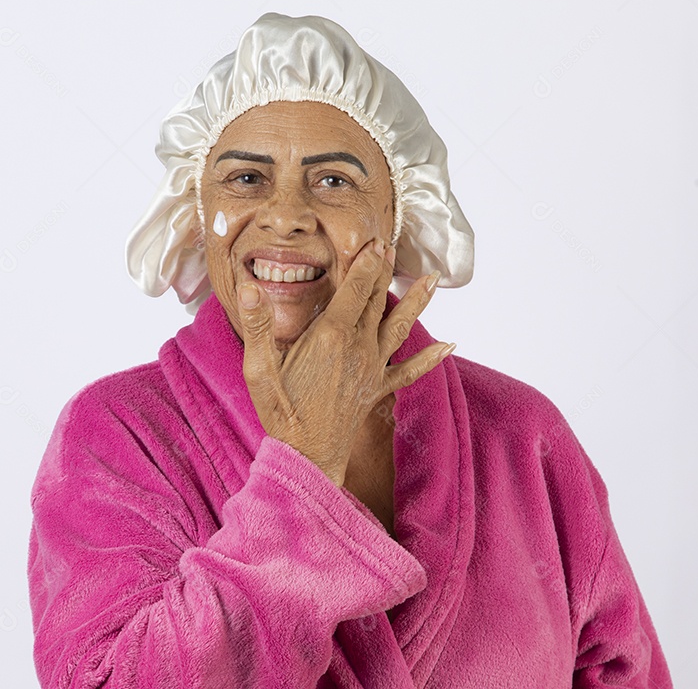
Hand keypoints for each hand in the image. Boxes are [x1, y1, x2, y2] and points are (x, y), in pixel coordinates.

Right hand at [235, 239, 454, 485]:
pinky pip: (410, 372)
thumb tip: (247, 287)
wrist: (306, 457)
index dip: (366, 262)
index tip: (375, 240)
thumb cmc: (281, 414)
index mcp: (331, 336)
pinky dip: (430, 359)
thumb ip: (257, 325)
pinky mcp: (377, 390)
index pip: (355, 289)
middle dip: (385, 270)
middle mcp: (358, 347)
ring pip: (400, 327)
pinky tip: (449, 346)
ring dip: (417, 301)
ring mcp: (372, 369)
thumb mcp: (259, 369)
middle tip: (392, 243)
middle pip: (377, 300)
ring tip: (434, 279)